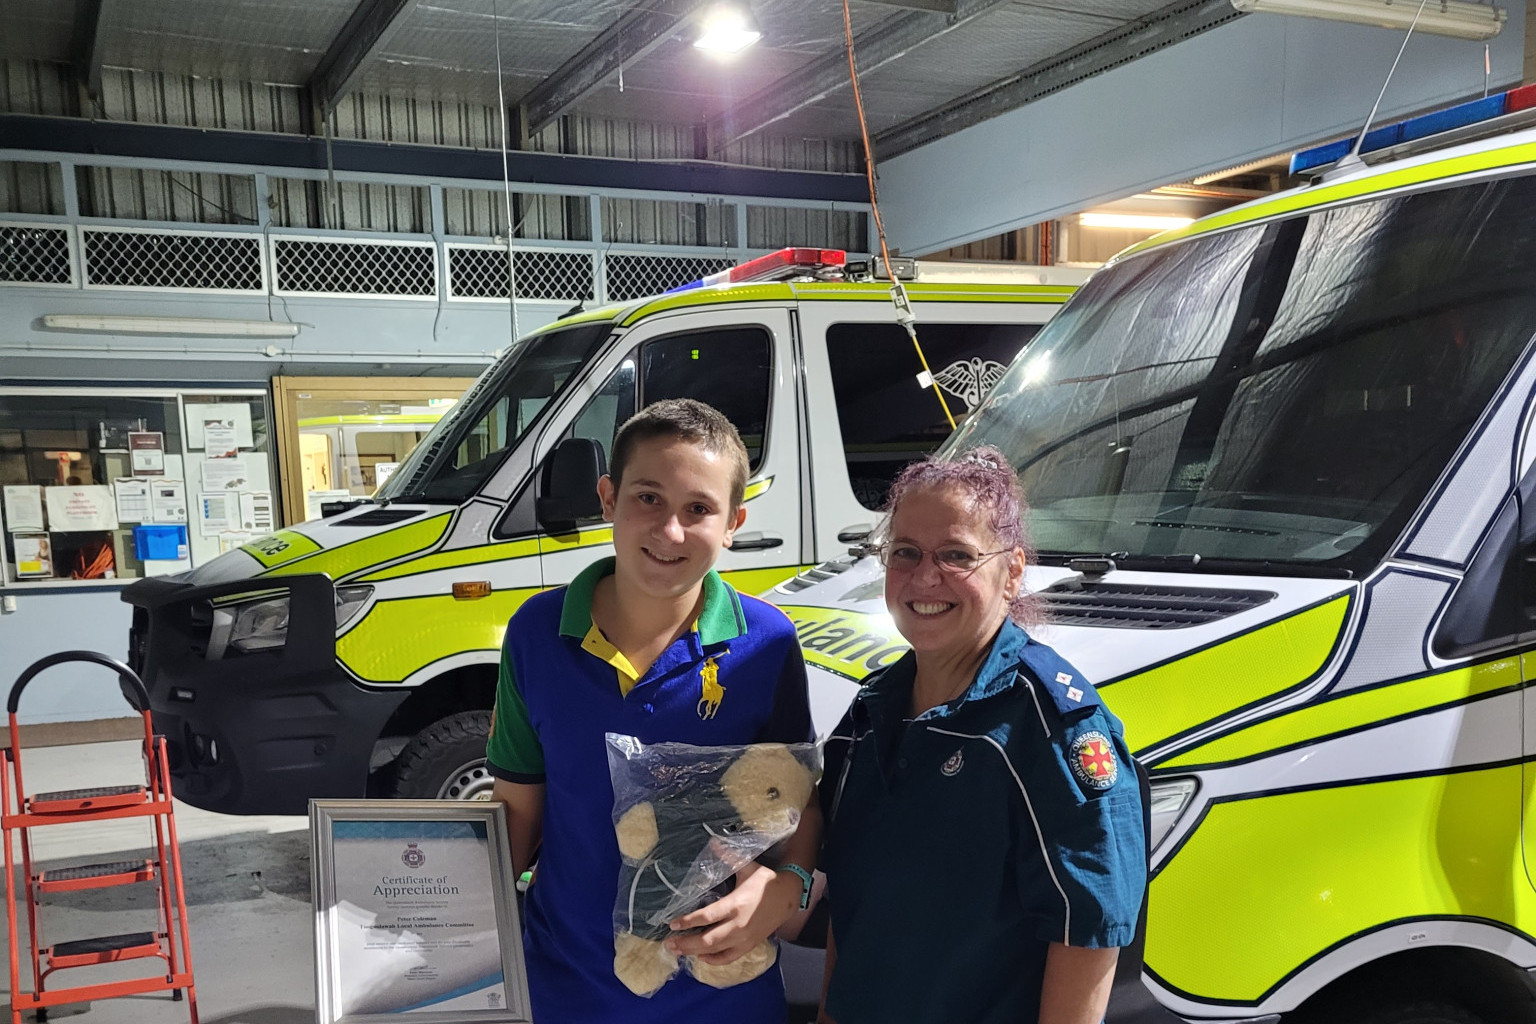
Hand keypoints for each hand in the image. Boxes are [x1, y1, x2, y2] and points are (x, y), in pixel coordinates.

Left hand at [664, 862, 799, 964]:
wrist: (788, 897)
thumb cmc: (766, 880)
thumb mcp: (748, 867)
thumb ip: (729, 857)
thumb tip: (713, 842)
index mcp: (736, 904)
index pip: (707, 916)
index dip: (688, 921)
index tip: (672, 924)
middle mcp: (739, 925)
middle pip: (708, 940)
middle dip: (686, 943)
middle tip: (668, 943)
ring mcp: (744, 938)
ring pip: (716, 951)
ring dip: (694, 952)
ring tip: (677, 951)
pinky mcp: (749, 945)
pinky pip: (729, 958)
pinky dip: (714, 960)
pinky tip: (701, 957)